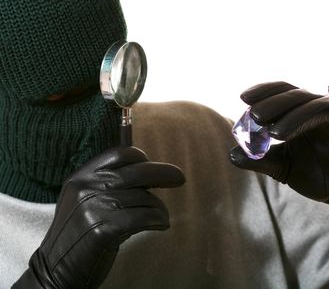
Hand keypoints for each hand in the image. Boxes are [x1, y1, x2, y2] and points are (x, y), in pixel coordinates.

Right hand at [13, 146, 184, 287]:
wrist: (54, 269)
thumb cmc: (78, 232)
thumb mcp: (85, 199)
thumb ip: (109, 183)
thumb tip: (150, 174)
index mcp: (82, 175)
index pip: (120, 154)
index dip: (141, 158)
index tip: (153, 166)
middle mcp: (86, 186)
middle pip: (137, 171)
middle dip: (163, 173)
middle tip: (179, 178)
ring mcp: (93, 207)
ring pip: (143, 197)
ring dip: (159, 207)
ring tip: (162, 216)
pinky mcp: (102, 229)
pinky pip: (143, 217)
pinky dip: (157, 219)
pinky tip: (161, 224)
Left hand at [230, 81, 328, 225]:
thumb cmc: (316, 174)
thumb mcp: (283, 167)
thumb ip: (259, 160)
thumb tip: (232, 155)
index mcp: (298, 115)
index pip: (279, 95)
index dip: (263, 93)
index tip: (244, 99)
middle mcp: (317, 110)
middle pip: (294, 97)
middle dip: (273, 105)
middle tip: (255, 116)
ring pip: (316, 106)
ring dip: (295, 116)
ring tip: (274, 132)